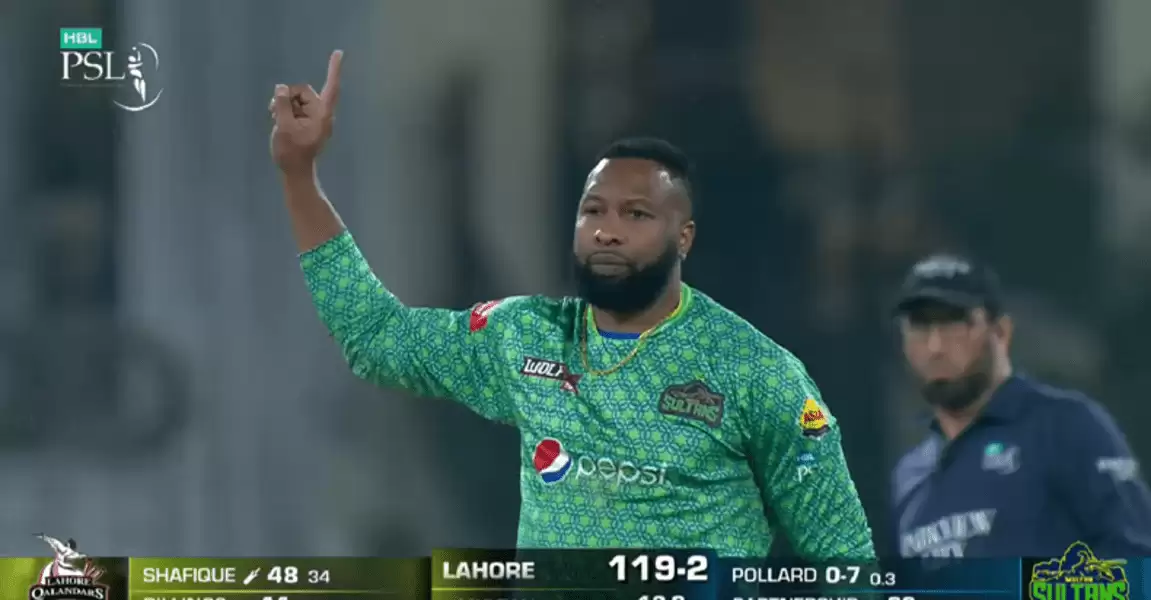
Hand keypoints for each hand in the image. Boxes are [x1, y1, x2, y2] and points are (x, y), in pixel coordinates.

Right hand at [270, 50, 343, 173]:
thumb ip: (282, 105)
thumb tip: (281, 87)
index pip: (331, 87)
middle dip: (288, 97)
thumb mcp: (284, 126)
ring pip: (296, 98)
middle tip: (274, 111)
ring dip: (284, 104)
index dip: (334, 69)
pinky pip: (294, 107)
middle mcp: (321, 113)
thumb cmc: (292, 152)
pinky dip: (285, 110)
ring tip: (275, 118)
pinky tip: (277, 120)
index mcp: (322, 114)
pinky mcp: (305, 121)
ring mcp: (313, 117)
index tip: (339, 52)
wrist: (294, 171)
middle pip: (304, 91)